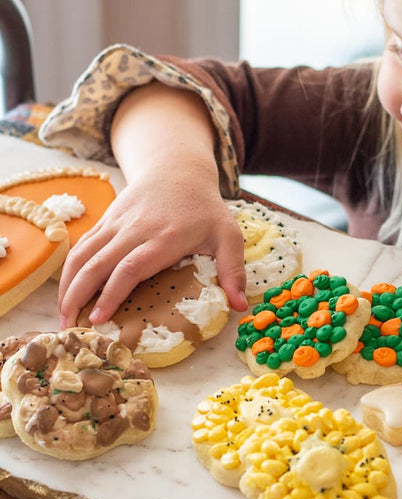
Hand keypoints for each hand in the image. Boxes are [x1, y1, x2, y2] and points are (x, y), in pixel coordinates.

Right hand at [58, 173, 247, 326]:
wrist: (177, 169)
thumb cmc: (205, 208)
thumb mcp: (228, 235)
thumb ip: (234, 270)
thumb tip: (241, 308)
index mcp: (164, 238)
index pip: (130, 267)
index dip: (111, 293)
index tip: (98, 319)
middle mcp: (133, 230)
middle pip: (97, 263)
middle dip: (78, 297)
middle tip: (69, 329)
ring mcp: (115, 224)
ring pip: (82, 255)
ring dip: (67, 286)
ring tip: (61, 317)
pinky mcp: (105, 221)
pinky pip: (81, 246)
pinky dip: (68, 271)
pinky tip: (66, 293)